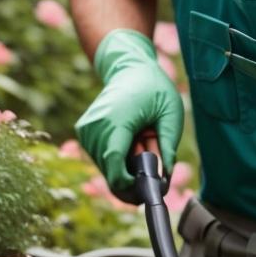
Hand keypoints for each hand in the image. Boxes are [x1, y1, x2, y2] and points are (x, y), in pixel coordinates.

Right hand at [75, 29, 182, 191]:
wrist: (129, 67)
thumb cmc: (154, 88)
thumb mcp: (171, 112)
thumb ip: (168, 146)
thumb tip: (163, 179)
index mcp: (117, 119)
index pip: (114, 164)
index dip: (129, 185)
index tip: (149, 189)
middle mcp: (95, 126)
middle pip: (110, 170)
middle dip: (134, 174)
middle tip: (153, 157)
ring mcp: (86, 130)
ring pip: (106, 168)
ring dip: (126, 166)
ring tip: (142, 142)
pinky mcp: (84, 132)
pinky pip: (102, 159)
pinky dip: (118, 158)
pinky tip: (131, 141)